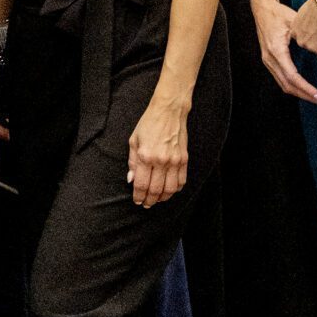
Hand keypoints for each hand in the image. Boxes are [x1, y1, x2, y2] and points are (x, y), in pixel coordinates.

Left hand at [127, 90, 190, 205]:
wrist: (169, 111)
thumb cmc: (148, 124)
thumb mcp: (134, 141)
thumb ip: (132, 162)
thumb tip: (131, 179)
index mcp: (145, 156)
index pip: (142, 184)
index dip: (139, 196)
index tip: (137, 201)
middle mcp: (161, 161)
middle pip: (156, 190)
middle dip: (149, 200)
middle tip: (146, 204)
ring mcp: (175, 161)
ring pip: (170, 189)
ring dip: (163, 198)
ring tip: (156, 200)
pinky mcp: (184, 159)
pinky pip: (182, 181)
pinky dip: (176, 190)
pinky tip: (169, 191)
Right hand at [250, 0, 316, 106]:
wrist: (262, 9)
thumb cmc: (279, 13)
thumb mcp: (295, 22)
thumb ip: (308, 36)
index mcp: (276, 51)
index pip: (293, 77)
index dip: (307, 88)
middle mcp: (270, 59)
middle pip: (288, 85)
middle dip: (306, 95)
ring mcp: (268, 61)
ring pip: (284, 85)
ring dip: (301, 93)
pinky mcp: (269, 61)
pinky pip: (281, 79)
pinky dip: (295, 87)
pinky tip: (306, 89)